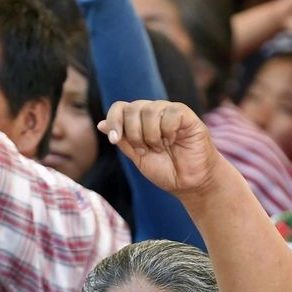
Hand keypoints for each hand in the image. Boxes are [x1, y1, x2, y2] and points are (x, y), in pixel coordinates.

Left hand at [99, 101, 224, 198]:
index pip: (119, 108)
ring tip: (160, 148)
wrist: (190, 183)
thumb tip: (101, 125)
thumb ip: (123, 141)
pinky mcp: (185, 115)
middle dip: (133, 134)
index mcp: (139, 121)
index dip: (114, 121)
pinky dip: (167, 131)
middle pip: (132, 108)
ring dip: (151, 135)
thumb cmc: (166, 171)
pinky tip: (174, 141)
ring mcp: (169, 111)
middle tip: (145, 151)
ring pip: (149, 110)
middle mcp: (153, 112)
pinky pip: (169, 113)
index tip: (114, 140)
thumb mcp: (138, 158)